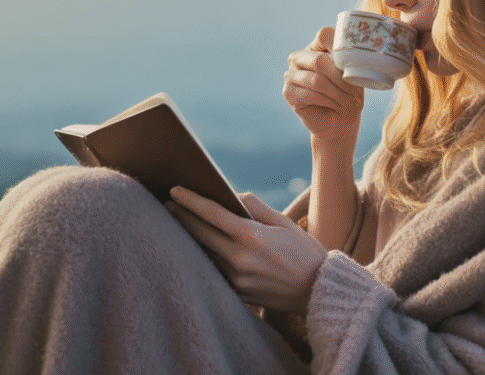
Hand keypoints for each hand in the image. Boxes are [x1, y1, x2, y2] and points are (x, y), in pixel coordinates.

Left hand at [166, 186, 327, 313]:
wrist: (318, 292)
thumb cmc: (304, 252)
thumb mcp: (284, 222)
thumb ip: (255, 206)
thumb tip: (229, 196)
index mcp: (252, 237)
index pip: (212, 214)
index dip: (190, 201)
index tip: (174, 190)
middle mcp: (240, 259)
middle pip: (200, 234)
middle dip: (181, 217)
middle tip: (166, 205)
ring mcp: (237, 279)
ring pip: (204, 254)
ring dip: (189, 238)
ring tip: (176, 224)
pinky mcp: (238, 294)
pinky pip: (214, 271)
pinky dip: (204, 257)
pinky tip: (196, 248)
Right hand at [283, 27, 363, 142]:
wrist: (339, 122)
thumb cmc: (347, 95)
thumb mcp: (353, 75)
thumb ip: (350, 61)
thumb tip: (355, 54)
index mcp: (315, 47)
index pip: (324, 35)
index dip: (341, 47)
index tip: (355, 66)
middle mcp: (298, 57)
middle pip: (320, 60)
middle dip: (341, 79)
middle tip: (354, 93)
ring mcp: (290, 74)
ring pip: (317, 80)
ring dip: (337, 94)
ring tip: (348, 102)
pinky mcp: (288, 92)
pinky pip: (310, 94)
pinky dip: (328, 101)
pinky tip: (337, 106)